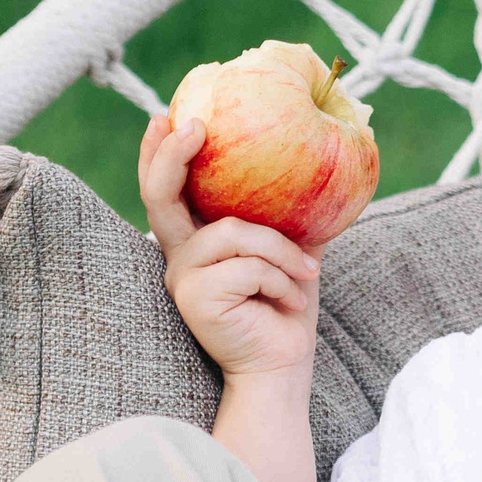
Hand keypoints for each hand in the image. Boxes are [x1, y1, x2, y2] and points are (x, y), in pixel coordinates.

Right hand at [141, 114, 322, 381]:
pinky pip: (247, 266)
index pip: (167, 191)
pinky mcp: (194, 298)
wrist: (283, 364)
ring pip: (233, 232)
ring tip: (307, 274)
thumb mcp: (291, 251)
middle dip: (174, 155)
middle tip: (197, 126)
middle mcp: (179, 256)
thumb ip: (287, 214)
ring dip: (281, 252)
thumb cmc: (287, 308)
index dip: (160, 153)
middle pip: (161, 195)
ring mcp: (182, 277)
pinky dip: (280, 280)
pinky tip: (290, 302)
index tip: (168, 116)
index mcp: (196, 241)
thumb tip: (321, 164)